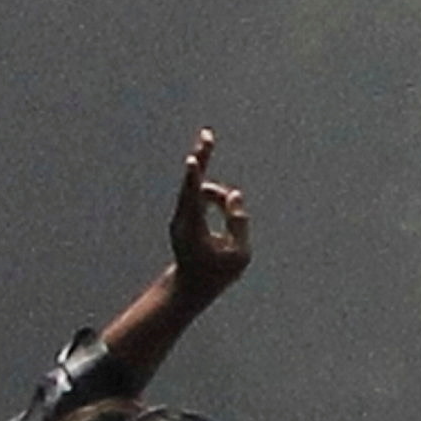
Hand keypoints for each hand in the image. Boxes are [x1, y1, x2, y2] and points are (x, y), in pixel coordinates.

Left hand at [168, 128, 250, 293]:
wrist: (190, 286)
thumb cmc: (216, 274)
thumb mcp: (238, 255)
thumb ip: (239, 222)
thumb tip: (234, 193)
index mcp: (193, 230)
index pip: (194, 199)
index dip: (195, 178)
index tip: (192, 160)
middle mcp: (182, 218)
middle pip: (191, 182)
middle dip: (202, 157)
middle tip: (207, 134)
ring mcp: (181, 215)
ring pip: (203, 191)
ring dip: (219, 198)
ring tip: (223, 230)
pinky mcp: (185, 213)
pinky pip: (201, 197)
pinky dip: (215, 200)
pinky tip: (219, 222)